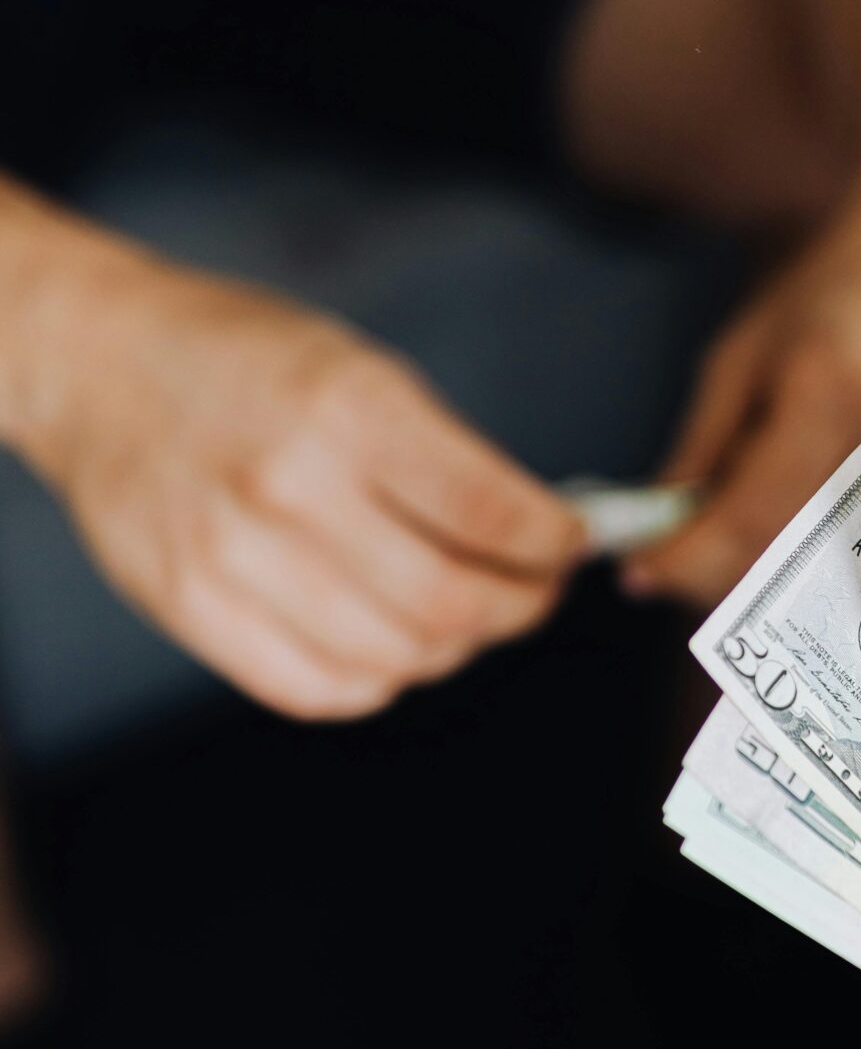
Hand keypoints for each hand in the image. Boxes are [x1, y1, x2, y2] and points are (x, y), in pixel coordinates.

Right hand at [24, 251, 584, 718]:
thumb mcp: (361, 367)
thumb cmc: (245, 360)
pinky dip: (379, 678)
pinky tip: (389, 640)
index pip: (492, 514)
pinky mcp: (193, 609)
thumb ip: (449, 457)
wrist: (99, 367)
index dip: (554, 545)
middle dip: (518, 607)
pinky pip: (321, 689)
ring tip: (460, 613)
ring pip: (397, 657)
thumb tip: (543, 537)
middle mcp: (291, 487)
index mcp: (349, 409)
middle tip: (532, 592)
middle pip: (452, 604)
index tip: (571, 545)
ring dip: (453, 647)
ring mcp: (234, 557)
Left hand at [623, 140, 860, 605]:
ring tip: (751, 526)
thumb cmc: (844, 281)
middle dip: (729, 575)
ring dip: (786, 571)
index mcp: (835, 388)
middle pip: (799, 564)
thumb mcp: (750, 348)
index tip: (640, 575)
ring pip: (845, 569)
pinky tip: (824, 505)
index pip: (750, 517)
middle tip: (687, 559)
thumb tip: (660, 536)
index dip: (688, 560)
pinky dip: (842, 545)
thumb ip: (703, 448)